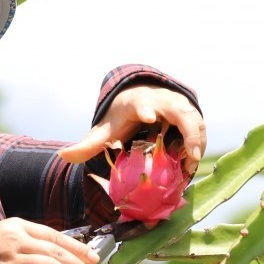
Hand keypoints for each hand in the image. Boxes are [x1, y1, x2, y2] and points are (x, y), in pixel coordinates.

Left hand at [58, 85, 205, 175]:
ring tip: (191, 165)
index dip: (147, 109)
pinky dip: (199, 146)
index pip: (143, 104)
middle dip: (187, 131)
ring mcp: (180, 106)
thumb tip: (63, 155)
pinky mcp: (191, 115)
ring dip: (197, 143)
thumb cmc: (123, 116)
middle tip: (189, 154)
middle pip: (179, 111)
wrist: (143, 97)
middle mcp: (163, 101)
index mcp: (139, 103)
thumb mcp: (105, 128)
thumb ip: (88, 145)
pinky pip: (201, 130)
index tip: (150, 116)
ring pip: (195, 121)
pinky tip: (193, 165)